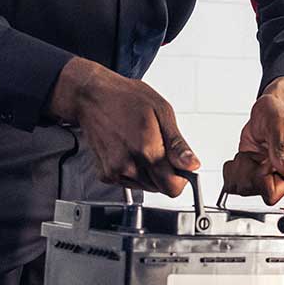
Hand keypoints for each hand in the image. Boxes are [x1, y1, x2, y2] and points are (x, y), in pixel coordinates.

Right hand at [47, 57, 198, 194]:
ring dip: (149, 171)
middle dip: (165, 172)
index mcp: (146, 150)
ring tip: (140, 144)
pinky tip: (128, 149)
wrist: (91, 96)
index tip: (179, 165)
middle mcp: (129, 165)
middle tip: (157, 146)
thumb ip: (178, 144)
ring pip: (146, 186)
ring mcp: (115, 171)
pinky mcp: (105, 174)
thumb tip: (191, 164)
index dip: (181, 177)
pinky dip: (133, 170)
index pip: (173, 187)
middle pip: (160, 188)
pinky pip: (130, 182)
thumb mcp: (162, 111)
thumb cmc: (125, 98)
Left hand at [222, 77, 283, 203]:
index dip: (261, 179)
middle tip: (252, 155)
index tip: (260, 162)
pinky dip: (232, 169)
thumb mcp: (280, 127)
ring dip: (240, 169)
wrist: (268, 110)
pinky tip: (242, 157)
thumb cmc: (279, 114)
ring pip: (243, 188)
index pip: (274, 193)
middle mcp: (281, 176)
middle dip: (248, 172)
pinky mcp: (251, 173)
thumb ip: (282, 150)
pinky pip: (234, 183)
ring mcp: (265, 175)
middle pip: (257, 192)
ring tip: (248, 154)